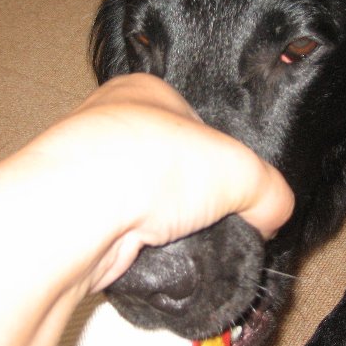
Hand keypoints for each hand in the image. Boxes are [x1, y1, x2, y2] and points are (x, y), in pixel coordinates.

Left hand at [26, 73, 294, 290]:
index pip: (195, 124)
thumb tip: (271, 216)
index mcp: (143, 91)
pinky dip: (139, 249)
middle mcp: (107, 126)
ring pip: (142, 205)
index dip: (222, 158)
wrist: (81, 211)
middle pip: (167, 168)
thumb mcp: (241, 170)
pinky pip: (121, 236)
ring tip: (182, 241)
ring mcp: (85, 171)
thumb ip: (269, 191)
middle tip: (215, 221)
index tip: (236, 189)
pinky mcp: (74, 216)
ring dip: (164, 227)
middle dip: (191, 198)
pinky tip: (151, 255)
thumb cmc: (149, 162)